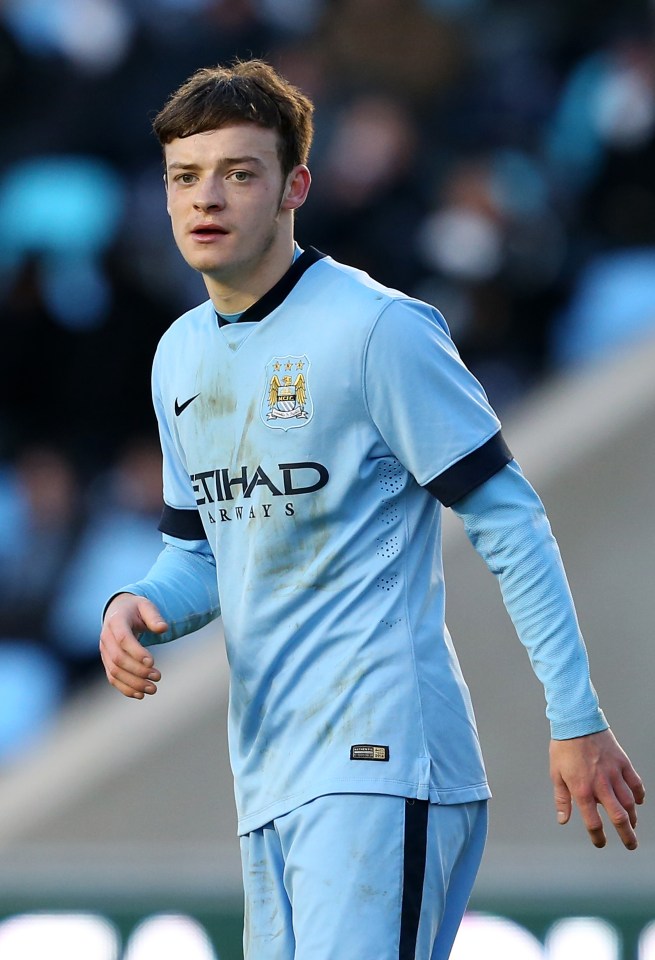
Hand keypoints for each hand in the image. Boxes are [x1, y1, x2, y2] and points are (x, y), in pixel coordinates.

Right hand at [100, 593, 167, 698]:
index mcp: (116, 621)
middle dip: (138, 671)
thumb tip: (163, 629)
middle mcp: (106, 638)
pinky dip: (125, 688)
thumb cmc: (135, 609)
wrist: (118, 612)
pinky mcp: (107, 662)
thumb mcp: (146, 606)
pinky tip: (140, 695)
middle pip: (118, 659)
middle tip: (158, 677)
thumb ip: (154, 616)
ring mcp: (104, 651)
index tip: (152, 662)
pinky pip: (113, 678)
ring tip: (153, 689)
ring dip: (133, 683)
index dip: (136, 652)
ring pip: (114, 672)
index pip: (123, 639)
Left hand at [550, 729, 644, 849]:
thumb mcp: (556, 774)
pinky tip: (639, 801)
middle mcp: (600, 785)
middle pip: (619, 817)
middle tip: (630, 845)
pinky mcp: (622, 762)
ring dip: (633, 817)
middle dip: (626, 835)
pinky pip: (635, 783)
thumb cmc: (563, 747)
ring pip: (629, 802)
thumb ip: (562, 799)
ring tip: (633, 825)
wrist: (576, 721)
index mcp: (582, 790)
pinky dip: (639, 794)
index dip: (598, 836)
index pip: (593, 822)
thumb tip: (563, 819)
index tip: (600, 842)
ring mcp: (614, 774)